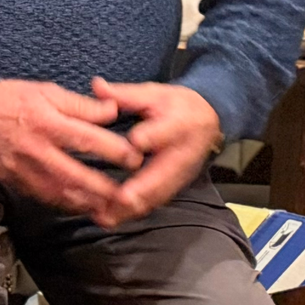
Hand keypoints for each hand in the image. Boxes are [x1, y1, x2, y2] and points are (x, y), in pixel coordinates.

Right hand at [0, 78, 139, 217]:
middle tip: (129, 194)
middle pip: (76, 175)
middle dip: (105, 188)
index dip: (116, 151)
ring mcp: (22, 169)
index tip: (135, 158)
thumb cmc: (12, 98)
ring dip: (87, 203)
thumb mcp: (48, 91)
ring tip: (110, 206)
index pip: (88, 140)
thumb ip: (82, 105)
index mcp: (47, 122)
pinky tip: (82, 205)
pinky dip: (65, 204)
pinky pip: (43, 197)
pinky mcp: (14, 180)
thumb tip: (113, 113)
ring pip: (60, 193)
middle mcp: (35, 149)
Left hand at [88, 78, 220, 227]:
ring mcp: (178, 175)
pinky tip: (105, 219)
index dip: (154, 135)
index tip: (136, 141)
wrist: (207, 121)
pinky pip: (151, 204)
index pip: (168, 130)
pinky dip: (129, 213)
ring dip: (130, 209)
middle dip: (141, 189)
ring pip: (156, 196)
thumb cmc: (175, 106)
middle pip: (163, 174)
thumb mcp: (154, 93)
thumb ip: (125, 94)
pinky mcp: (171, 187)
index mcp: (180, 123)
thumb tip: (98, 85)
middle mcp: (182, 154)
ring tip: (102, 216)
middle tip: (118, 199)